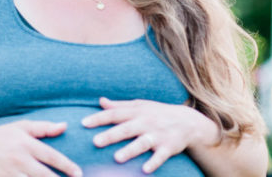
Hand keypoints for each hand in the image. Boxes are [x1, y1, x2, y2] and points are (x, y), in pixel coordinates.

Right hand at [0, 121, 81, 176]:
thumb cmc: (4, 136)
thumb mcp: (22, 127)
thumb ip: (44, 128)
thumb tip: (65, 125)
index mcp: (26, 144)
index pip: (51, 156)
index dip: (66, 165)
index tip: (78, 173)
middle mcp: (19, 159)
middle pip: (44, 175)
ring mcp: (9, 172)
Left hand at [81, 97, 219, 173]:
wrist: (188, 121)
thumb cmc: (158, 113)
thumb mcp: (140, 106)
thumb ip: (120, 105)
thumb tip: (100, 101)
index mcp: (137, 112)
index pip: (115, 114)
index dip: (99, 118)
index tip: (83, 123)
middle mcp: (146, 122)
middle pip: (126, 129)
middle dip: (111, 135)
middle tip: (95, 142)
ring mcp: (158, 135)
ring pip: (142, 143)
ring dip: (130, 150)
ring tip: (117, 158)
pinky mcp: (169, 147)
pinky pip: (161, 156)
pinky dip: (154, 162)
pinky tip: (145, 170)